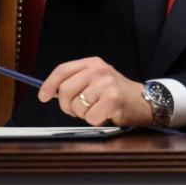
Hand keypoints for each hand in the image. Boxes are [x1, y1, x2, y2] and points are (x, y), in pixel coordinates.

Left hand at [38, 56, 152, 126]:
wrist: (143, 102)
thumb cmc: (117, 94)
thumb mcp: (96, 80)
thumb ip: (76, 81)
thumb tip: (50, 91)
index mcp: (92, 63)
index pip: (62, 70)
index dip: (49, 84)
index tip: (42, 96)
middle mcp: (99, 71)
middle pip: (65, 90)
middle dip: (67, 105)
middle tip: (77, 110)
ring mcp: (106, 84)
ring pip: (77, 106)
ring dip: (83, 114)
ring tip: (96, 110)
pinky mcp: (113, 100)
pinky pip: (90, 117)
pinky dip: (94, 121)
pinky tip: (104, 115)